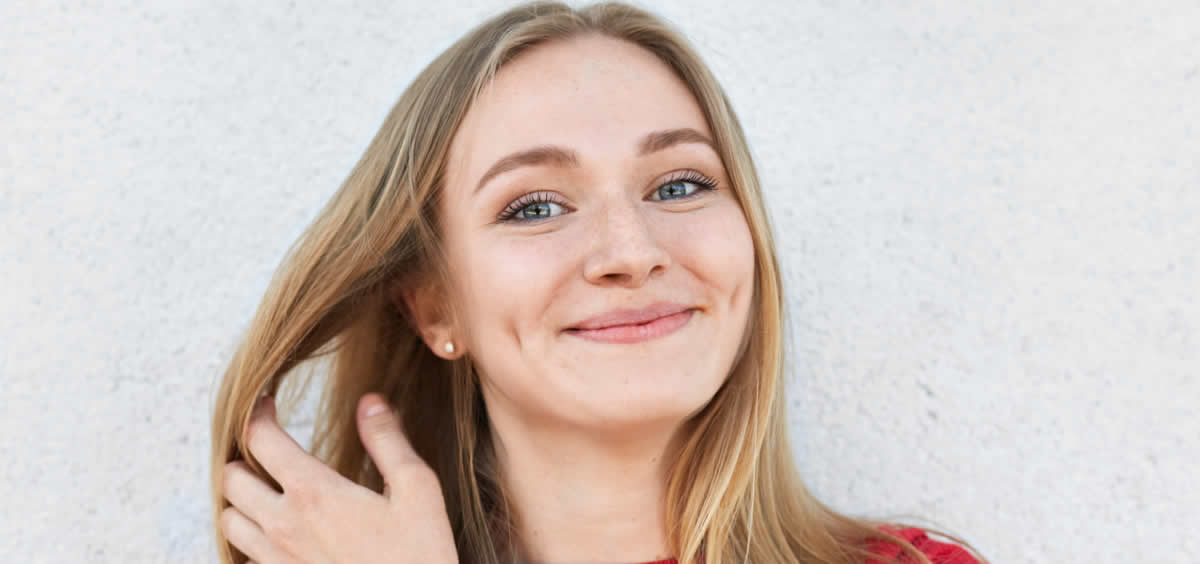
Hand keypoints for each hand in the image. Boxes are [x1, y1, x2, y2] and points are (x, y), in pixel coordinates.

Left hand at [220, 394, 458, 563]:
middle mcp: (283, 526)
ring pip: (228, 520)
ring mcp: (277, 561)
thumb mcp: (417, 489)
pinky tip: (280, 534)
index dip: (257, 413)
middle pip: (231, 478)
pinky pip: (245, 559)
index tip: (267, 403)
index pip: (260, 439)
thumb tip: (370, 402)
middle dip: (244, 456)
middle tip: (267, 449)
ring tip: (267, 489)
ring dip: (241, 500)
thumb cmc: (419, 555)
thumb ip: (388, 441)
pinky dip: (251, 540)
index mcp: (314, 493)